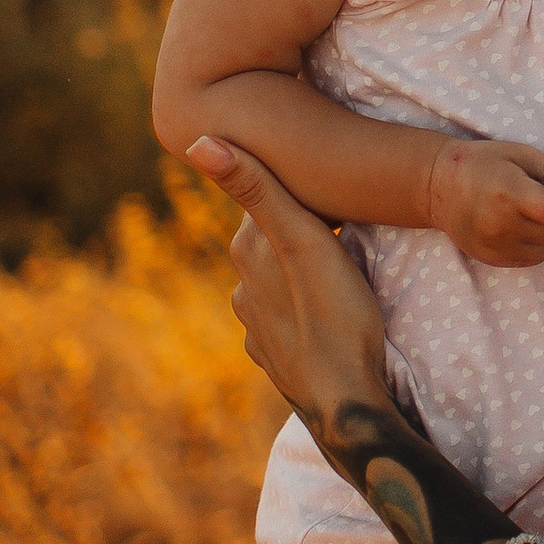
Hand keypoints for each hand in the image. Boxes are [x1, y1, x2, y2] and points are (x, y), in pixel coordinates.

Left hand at [188, 133, 389, 422]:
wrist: (347, 406)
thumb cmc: (337, 318)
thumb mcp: (305, 242)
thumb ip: (257, 188)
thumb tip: (196, 138)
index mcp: (249, 252)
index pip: (266, 196)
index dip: (296, 184)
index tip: (322, 169)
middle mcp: (243, 288)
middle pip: (270, 239)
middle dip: (296, 226)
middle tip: (340, 215)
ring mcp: (256, 327)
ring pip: (277, 280)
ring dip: (299, 270)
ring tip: (337, 264)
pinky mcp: (274, 356)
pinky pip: (286, 317)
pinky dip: (302, 307)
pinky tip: (325, 309)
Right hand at [426, 136, 543, 265]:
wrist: (437, 186)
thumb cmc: (482, 163)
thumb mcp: (520, 154)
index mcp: (510, 193)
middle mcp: (502, 225)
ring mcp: (496, 246)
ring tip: (541, 211)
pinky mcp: (493, 258)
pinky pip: (534, 257)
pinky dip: (542, 243)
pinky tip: (529, 225)